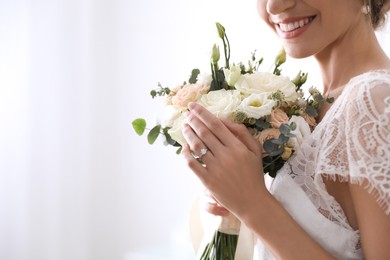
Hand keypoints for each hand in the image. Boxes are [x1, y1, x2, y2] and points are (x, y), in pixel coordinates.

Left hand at [182, 102, 267, 216]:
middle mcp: (226, 155)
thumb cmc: (254, 175)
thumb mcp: (255, 151)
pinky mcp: (208, 181)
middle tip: (186, 114)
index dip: (202, 113)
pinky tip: (185, 147)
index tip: (193, 106)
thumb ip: (242, 133)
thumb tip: (224, 121)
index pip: (216, 124)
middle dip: (193, 120)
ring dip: (188, 134)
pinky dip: (186, 154)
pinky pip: (192, 164)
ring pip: (197, 146)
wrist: (253, 202)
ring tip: (184, 127)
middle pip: (204, 132)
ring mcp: (215, 168)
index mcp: (237, 146)